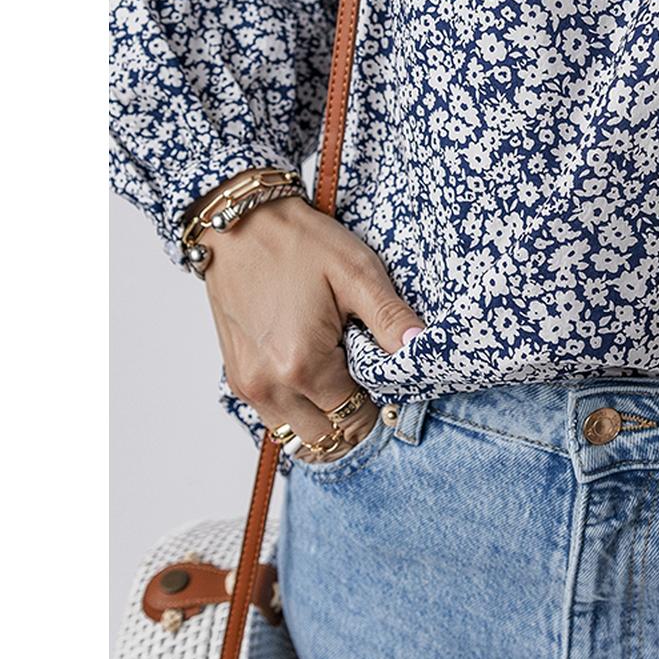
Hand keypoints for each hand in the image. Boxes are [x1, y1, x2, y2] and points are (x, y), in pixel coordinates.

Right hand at [196, 195, 423, 458]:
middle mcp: (268, 386)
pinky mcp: (236, 377)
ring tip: (342, 378)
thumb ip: (390, 318)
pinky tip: (315, 375)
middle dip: (354, 417)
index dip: (379, 405)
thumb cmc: (298, 243)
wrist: (237, 222)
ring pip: (298, 435)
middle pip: (327, 436)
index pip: (355, 418)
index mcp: (302, 365)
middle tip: (369, 380)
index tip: (387, 380)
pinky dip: (299, 409)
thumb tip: (422, 348)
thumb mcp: (356, 272)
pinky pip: (274, 417)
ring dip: (325, 419)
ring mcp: (247, 385)